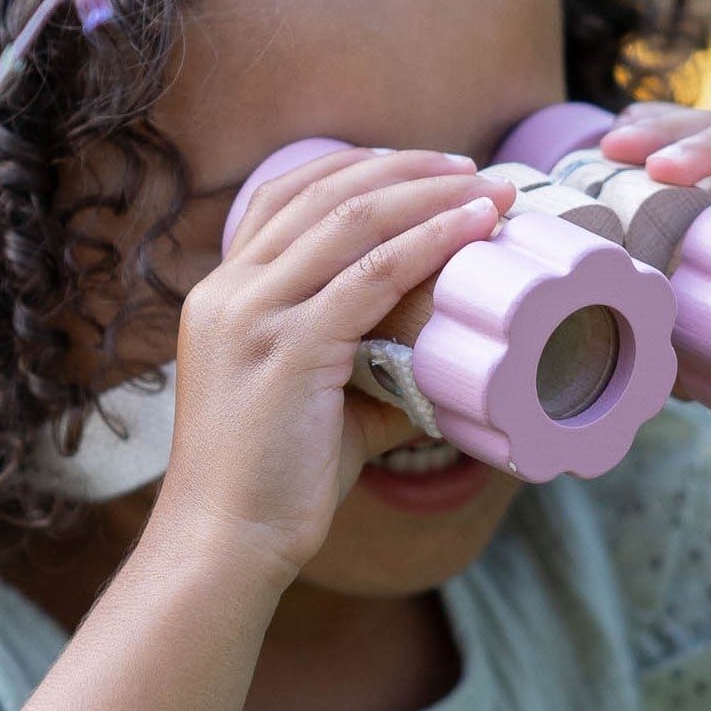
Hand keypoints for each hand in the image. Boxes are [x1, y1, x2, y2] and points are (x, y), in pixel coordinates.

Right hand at [154, 146, 518, 584]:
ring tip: (488, 190)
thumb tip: (438, 366)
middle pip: (324, 193)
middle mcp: (229, 291)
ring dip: (429, 195)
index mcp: (222, 294)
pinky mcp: (288, 348)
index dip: (357, 169)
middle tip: (471, 168)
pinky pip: (371, 274)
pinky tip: (472, 227)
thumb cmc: (271, 482)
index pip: (285, 196)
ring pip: (352, 221)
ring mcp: (253, 315)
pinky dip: (430, 241)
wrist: (224, 543)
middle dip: (405, 169)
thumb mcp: (313, 404)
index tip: (421, 167)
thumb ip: (367, 371)